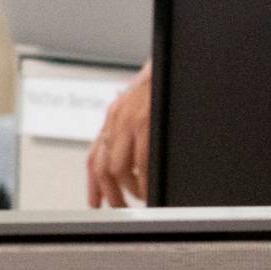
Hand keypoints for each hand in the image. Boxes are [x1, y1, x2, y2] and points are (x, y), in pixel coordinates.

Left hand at [85, 64, 152, 207]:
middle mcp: (117, 118)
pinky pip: (141, 164)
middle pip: (102, 168)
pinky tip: (151, 188)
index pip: (94, 157)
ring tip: (141, 199)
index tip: (95, 203)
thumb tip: (131, 161)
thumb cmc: (165, 86)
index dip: (93, 184)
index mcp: (114, 116)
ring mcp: (131, 120)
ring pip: (118, 169)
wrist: (178, 60)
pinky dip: (145, 182)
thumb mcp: (142, 107)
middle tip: (121, 208)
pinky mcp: (147, 122)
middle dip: (110, 195)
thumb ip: (132, 130)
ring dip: (129, 191)